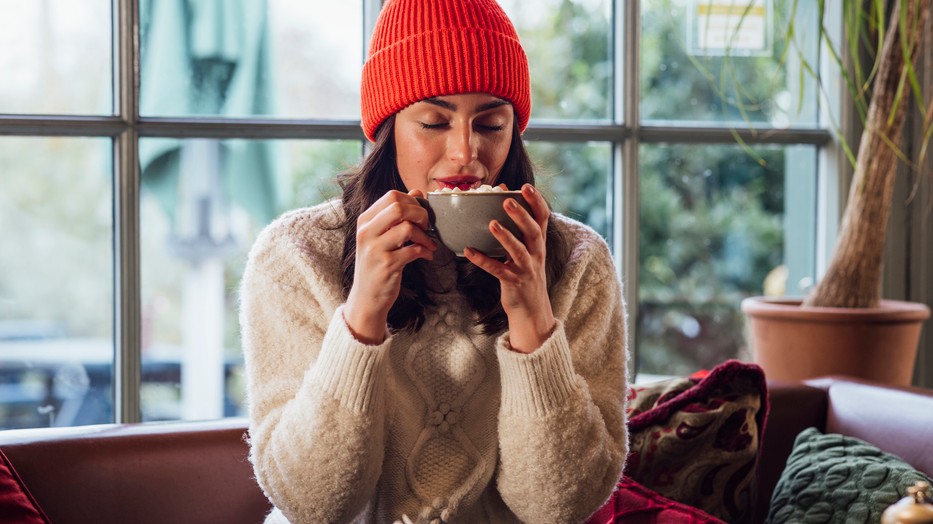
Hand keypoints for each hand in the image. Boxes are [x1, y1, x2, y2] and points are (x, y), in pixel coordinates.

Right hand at [344, 189, 435, 343]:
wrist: (366, 297)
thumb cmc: (377, 264)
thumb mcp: (381, 236)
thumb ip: (396, 214)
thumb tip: (416, 192)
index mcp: (365, 221)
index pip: (391, 196)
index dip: (412, 202)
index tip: (420, 215)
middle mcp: (366, 232)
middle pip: (398, 207)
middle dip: (420, 214)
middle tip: (427, 226)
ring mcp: (375, 249)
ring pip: (407, 227)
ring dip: (425, 236)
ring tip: (429, 244)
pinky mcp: (386, 265)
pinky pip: (413, 250)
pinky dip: (425, 251)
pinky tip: (428, 256)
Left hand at [464, 184, 554, 352]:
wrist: (531, 309)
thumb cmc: (524, 271)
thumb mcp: (527, 249)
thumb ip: (518, 226)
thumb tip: (502, 195)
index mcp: (539, 243)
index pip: (543, 218)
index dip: (536, 202)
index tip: (526, 186)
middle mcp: (536, 254)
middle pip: (533, 232)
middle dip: (521, 216)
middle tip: (507, 201)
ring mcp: (526, 269)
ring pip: (518, 251)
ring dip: (505, 237)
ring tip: (492, 224)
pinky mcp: (513, 282)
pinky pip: (497, 270)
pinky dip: (483, 261)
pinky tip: (468, 251)